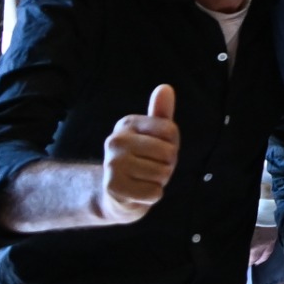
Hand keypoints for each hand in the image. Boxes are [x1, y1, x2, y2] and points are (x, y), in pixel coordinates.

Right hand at [98, 85, 178, 222]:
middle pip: (168, 153)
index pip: (171, 131)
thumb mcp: (155, 134)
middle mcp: (115, 140)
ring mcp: (112, 164)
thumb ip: (161, 112)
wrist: (116, 193)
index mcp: (127, 123)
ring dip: (159, 181)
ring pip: (162, 174)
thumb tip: (166, 87)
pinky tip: (139, 192)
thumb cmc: (142, 159)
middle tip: (150, 167)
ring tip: (143, 178)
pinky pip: (154, 193)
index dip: (171, 144)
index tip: (156, 149)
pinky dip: (152, 195)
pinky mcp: (114, 187)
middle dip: (167, 165)